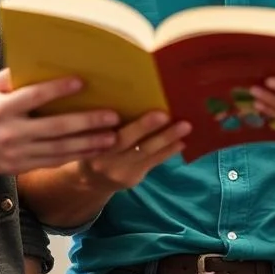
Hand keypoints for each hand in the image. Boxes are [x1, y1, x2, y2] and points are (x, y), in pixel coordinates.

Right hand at [0, 69, 119, 174]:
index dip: (58, 90)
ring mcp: (14, 154)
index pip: (33, 98)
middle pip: (55, 128)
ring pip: (58, 150)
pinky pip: (51, 162)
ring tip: (113, 138)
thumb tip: (38, 63)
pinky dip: (74, 156)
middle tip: (113, 117)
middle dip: (86, 123)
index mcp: (0, 110)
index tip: (82, 82)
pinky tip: (93, 151)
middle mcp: (9, 133)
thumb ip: (10, 78)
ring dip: (88, 144)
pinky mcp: (18, 167)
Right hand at [76, 111, 191, 191]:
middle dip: (146, 127)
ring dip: (166, 138)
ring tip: (185, 126)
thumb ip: (102, 120)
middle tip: (165, 114)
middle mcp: (101, 157)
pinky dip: (168, 151)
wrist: (90, 182)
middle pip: (125, 140)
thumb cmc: (94, 145)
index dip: (116, 119)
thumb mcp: (90, 133)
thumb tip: (131, 91)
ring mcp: (118, 170)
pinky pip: (153, 162)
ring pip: (144, 152)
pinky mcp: (132, 178)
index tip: (135, 103)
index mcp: (89, 140)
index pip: (102, 128)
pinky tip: (182, 142)